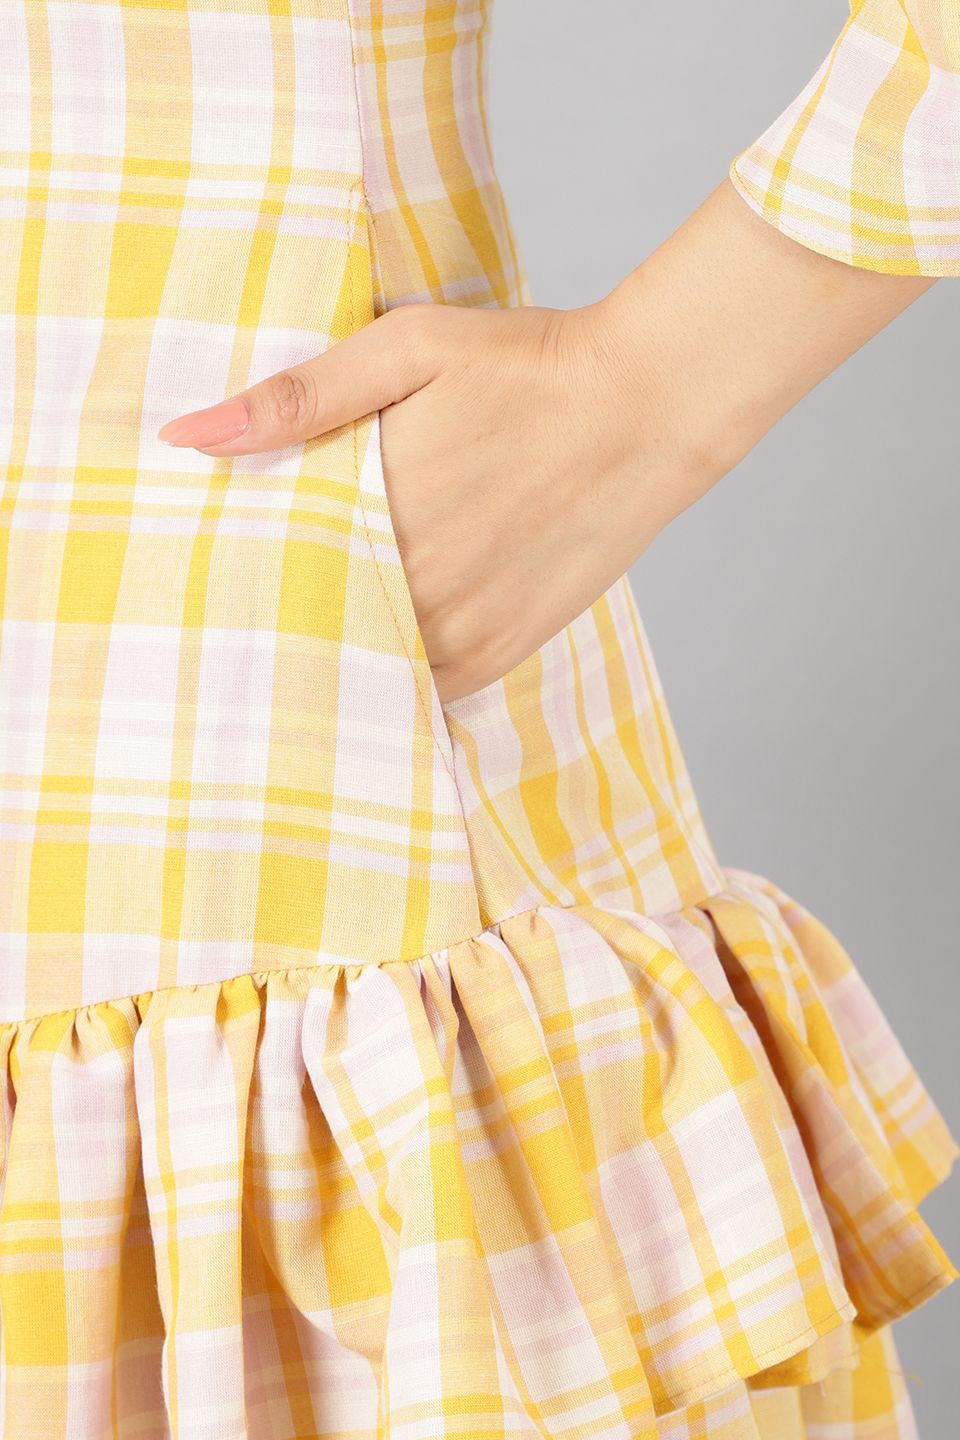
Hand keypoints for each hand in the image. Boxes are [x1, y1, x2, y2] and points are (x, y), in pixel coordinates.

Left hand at [155, 299, 684, 702]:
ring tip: (313, 621)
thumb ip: (298, 397)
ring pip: (365, 665)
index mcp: (375, 516)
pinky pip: (423, 688)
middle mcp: (416, 590)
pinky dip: (396, 671)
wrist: (648, 407)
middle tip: (253, 599)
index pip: (272, 572)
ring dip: (339, 647)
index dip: (242, 571)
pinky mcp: (501, 651)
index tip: (218, 567)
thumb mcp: (406, 349)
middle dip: (283, 612)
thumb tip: (188, 437)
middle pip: (314, 625)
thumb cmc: (527, 368)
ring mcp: (463, 632)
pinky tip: (381, 639)